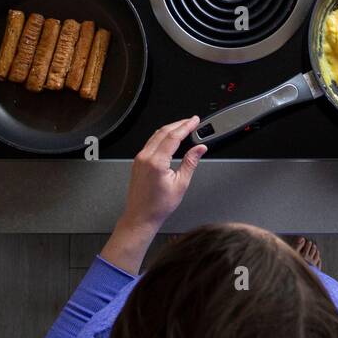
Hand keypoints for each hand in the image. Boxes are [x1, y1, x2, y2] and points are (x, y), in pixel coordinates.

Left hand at [123, 116, 206, 230]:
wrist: (140, 216)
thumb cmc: (158, 205)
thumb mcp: (181, 184)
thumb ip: (190, 162)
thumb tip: (199, 149)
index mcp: (156, 162)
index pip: (173, 136)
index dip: (186, 126)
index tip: (195, 121)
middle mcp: (145, 158)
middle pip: (163, 132)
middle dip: (179, 124)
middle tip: (192, 121)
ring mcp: (139, 159)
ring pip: (155, 136)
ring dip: (170, 129)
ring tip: (183, 128)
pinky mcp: (138, 162)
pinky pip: (150, 143)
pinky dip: (162, 137)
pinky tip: (170, 139)